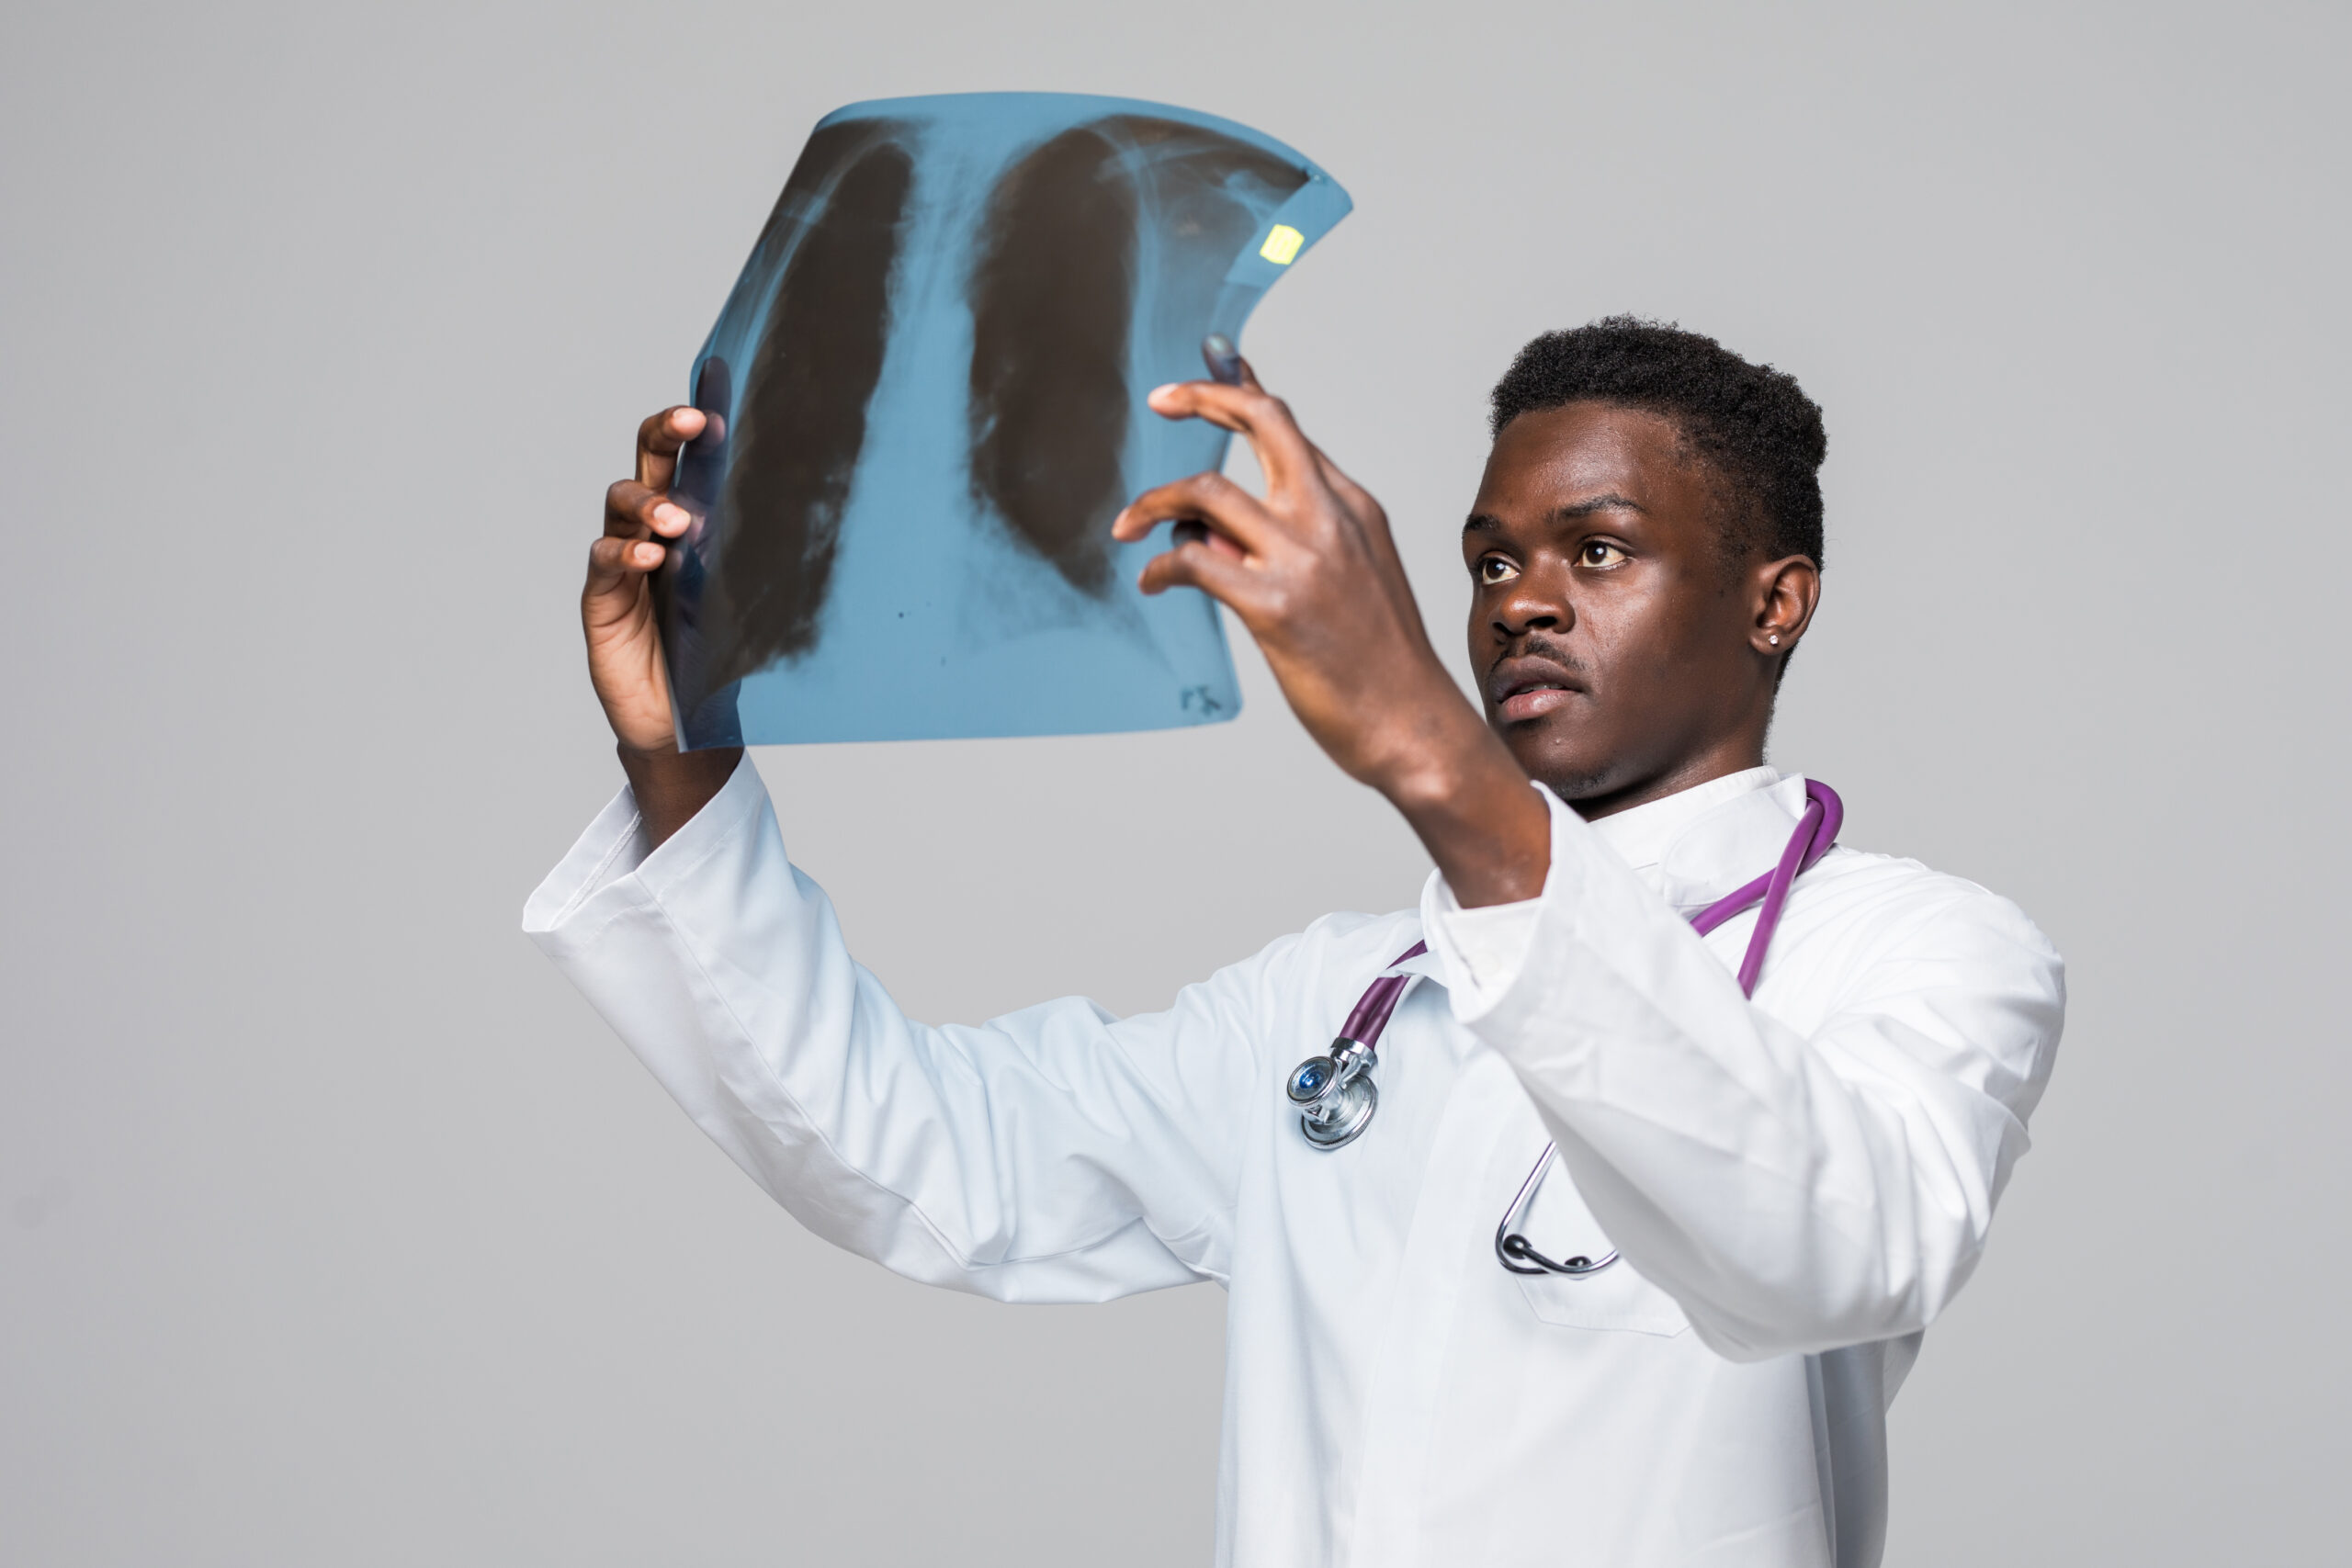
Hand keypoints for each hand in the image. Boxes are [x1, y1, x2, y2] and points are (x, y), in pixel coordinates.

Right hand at [585, 406, 739, 844]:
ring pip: (621, 505)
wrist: (689, 720)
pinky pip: (605, 562)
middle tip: (690, 424)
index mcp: (691, 517)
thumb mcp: (753, 597)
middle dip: (664, 433)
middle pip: (647, 461)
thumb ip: (766, 556)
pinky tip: (648, 555)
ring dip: (648, 503)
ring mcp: (623, 561)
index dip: (694, 427)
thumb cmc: (721, 651)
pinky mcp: (603, 599)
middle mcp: (652, 527)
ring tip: (674, 519)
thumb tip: (828, 515)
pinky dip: (624, 552)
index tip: (717, 405)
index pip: (687, 458)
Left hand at [1110, 363, 1551, 903]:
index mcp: (1354, 507)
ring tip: (1129, 527)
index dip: (1239, 390)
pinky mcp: (1274, 607)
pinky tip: (1153, 583)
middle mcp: (1331, 519)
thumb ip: (1293, 541)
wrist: (1414, 723)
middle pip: (1262, 421)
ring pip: (1208, 493)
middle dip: (1203, 396)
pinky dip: (1161, 566)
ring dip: (1153, 503)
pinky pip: (1194, 561)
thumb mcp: (1356, 579)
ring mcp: (1304, 560)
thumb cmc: (1379, 663)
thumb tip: (1208, 529)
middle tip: (1160, 400)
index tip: (1201, 377)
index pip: (1289, 428)